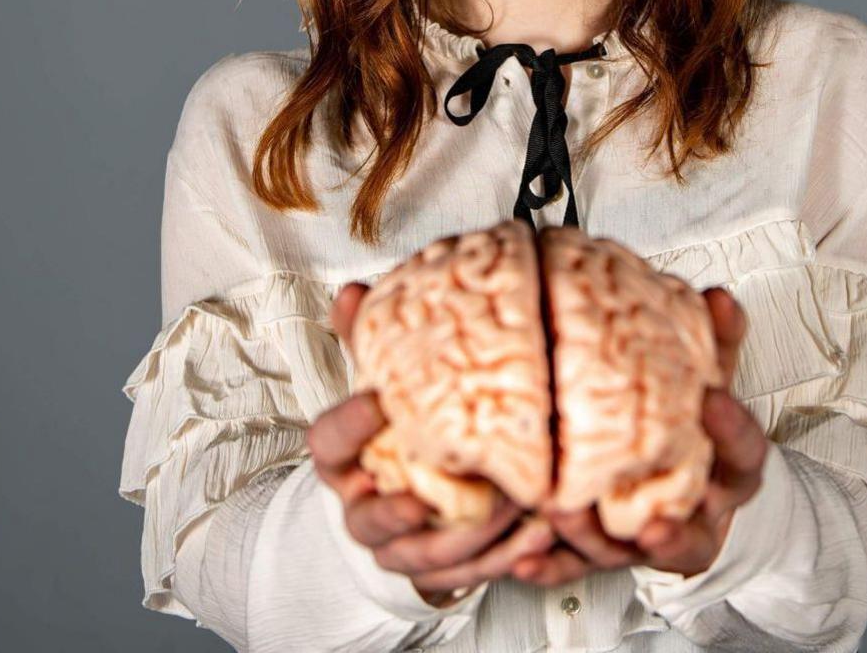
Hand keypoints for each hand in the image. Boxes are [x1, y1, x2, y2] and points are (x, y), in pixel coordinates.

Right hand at [310, 282, 556, 607]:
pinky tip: (538, 533)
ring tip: (516, 507)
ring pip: (422, 554)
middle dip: (411, 507)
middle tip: (460, 480)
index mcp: (343, 459)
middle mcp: (361, 507)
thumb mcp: (385, 384)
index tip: (379, 399)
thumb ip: (370, 341)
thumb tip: (355, 292)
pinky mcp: (432, 572)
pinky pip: (464, 575)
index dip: (349, 423)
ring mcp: (394, 545)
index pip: (328, 442)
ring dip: (471, 536)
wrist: (406, 493)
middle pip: (371, 519)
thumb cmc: (397, 431)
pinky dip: (503, 559)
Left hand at [513, 287, 769, 586]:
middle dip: (672, 519)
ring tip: (566, 514)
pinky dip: (554, 567)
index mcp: (728, 464)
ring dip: (598, 538)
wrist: (705, 498)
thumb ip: (717, 344)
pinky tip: (524, 561)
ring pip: (631, 549)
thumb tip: (716, 297)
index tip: (713, 401)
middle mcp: (698, 509)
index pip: (744, 451)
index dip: (732, 428)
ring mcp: (655, 537)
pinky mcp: (614, 556)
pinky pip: (581, 568)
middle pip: (693, 521)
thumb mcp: (715, 383)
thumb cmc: (703, 432)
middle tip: (650, 514)